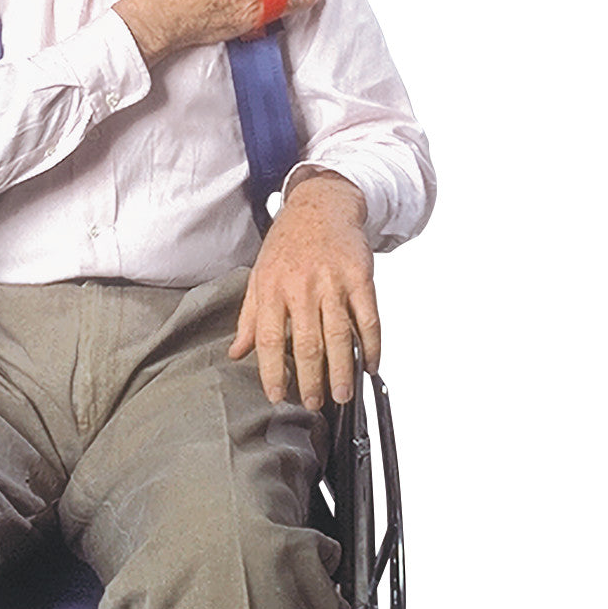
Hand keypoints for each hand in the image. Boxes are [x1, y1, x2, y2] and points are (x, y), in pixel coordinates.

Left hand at [228, 172, 378, 407]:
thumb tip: (236, 352)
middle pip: (307, 343)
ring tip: (341, 394)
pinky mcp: (360, 277)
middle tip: (313, 403)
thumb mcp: (259, 274)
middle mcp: (302, 286)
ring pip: (339, 335)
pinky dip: (371, 346)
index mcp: (272, 287)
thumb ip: (249, 316)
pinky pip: (368, 318)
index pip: (270, 339)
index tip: (276, 395)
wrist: (321, 205)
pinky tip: (369, 364)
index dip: (272, 371)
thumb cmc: (288, 242)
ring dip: (341, 370)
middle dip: (311, 380)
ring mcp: (333, 281)